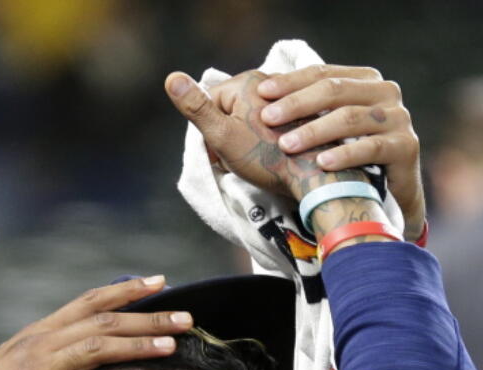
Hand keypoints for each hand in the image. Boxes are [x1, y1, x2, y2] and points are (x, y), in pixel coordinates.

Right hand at [0, 276, 193, 369]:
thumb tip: (88, 343)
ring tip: (171, 346)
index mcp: (40, 332)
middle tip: (187, 318)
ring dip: (137, 345)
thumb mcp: (20, 362)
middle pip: (103, 322)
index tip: (161, 281)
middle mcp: (41, 344)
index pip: (90, 301)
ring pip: (96, 350)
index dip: (126, 289)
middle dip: (148, 316)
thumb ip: (53, 350)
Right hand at [165, 69, 356, 200]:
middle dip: (229, 135)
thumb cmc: (266, 159)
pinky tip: (274, 154)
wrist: (312, 178)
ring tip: (258, 158)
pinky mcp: (301, 113)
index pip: (210, 102)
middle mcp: (269, 81)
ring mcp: (287, 96)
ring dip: (247, 139)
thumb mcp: (222, 135)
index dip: (210, 131)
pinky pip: (271, 124)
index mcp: (246, 81)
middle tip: (240, 158)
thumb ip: (196, 107)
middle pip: (231, 108)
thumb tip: (171, 77)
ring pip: (250, 118)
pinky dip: (267, 139)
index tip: (221, 152)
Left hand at [256, 65, 425, 239]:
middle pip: (335, 91)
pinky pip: (371, 148)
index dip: (291, 82)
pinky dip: (344, 154)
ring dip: (314, 131)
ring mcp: (398, 118)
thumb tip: (262, 90)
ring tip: (287, 145)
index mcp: (364, 80)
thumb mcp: (327, 126)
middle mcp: (385, 92)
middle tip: (268, 118)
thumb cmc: (348, 156)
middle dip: (297, 104)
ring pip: (350, 118)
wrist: (386, 193)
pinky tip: (322, 163)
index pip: (323, 73)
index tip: (261, 93)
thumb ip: (307, 106)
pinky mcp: (406, 146)